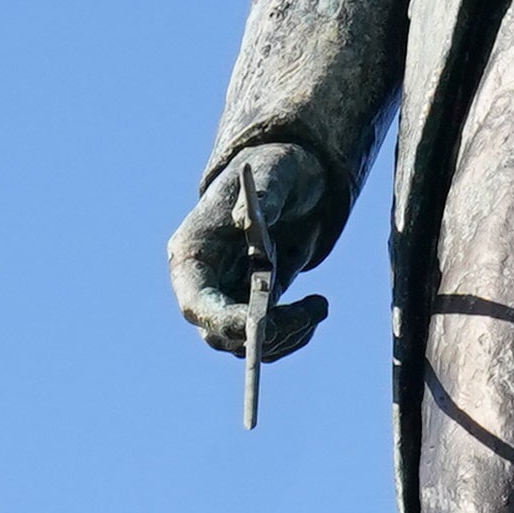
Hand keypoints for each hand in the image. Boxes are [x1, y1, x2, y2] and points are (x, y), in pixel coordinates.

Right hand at [169, 142, 334, 365]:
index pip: (195, 302)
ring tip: (320, 306)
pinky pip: (267, 339)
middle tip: (310, 313)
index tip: (262, 324)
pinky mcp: (253, 306)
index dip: (222, 321)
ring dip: (286, 336)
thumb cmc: (278, 168)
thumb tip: (244, 221)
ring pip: (245, 344)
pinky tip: (316, 308)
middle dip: (265, 333)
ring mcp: (227, 297)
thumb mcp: (275, 170)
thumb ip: (262, 193)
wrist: (297, 178)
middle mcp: (204, 282)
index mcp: (193, 252)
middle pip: (220, 334)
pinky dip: (294, 334)